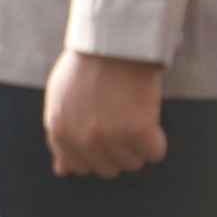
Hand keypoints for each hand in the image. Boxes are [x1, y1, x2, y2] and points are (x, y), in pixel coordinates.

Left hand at [44, 50, 167, 178]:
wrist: (113, 45)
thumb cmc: (86, 69)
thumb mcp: (60, 99)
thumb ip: (61, 135)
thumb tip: (62, 171)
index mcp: (59, 130)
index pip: (77, 165)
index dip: (94, 154)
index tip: (103, 138)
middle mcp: (82, 138)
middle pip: (107, 169)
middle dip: (116, 150)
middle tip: (119, 122)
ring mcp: (109, 137)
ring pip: (132, 163)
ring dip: (137, 144)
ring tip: (131, 114)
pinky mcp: (137, 131)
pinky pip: (154, 153)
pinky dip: (156, 140)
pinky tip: (147, 117)